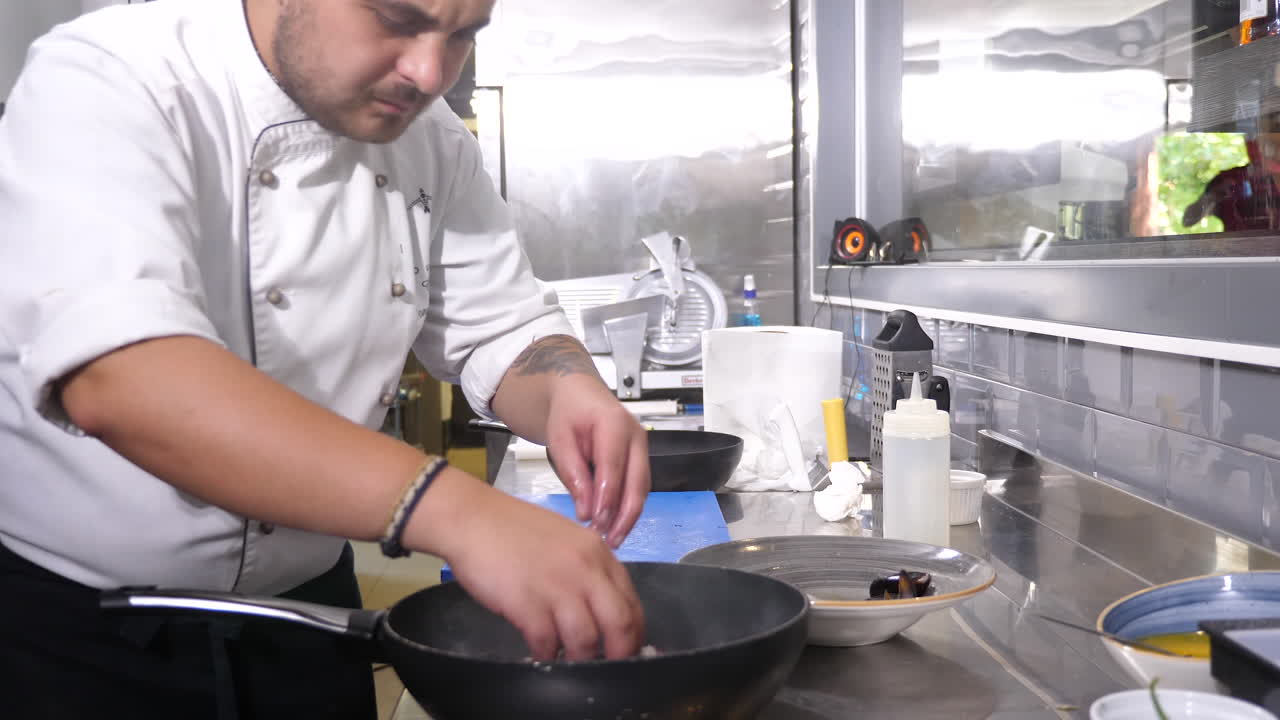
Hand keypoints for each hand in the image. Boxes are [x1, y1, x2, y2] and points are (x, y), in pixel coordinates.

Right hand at [429, 477, 645, 660]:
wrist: (473, 518)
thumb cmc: (515, 531)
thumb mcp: (567, 542)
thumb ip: (589, 572)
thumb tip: (602, 612)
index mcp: (600, 553)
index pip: (632, 603)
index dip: (633, 635)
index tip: (624, 651)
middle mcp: (586, 569)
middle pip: (619, 624)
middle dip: (618, 655)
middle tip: (606, 670)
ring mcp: (557, 586)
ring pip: (586, 640)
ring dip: (579, 660)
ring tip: (569, 663)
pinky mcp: (527, 603)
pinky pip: (547, 643)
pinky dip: (546, 655)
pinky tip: (541, 653)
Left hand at [543, 376, 649, 547]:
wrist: (579, 396)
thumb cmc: (568, 414)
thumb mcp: (560, 440)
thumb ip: (574, 473)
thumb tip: (586, 510)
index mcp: (614, 423)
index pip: (613, 467)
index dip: (606, 498)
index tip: (595, 522)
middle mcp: (636, 435)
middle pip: (638, 482)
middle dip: (624, 515)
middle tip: (610, 540)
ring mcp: (642, 447)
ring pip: (642, 488)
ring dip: (629, 516)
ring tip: (613, 539)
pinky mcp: (641, 459)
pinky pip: (639, 487)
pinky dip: (629, 508)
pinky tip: (616, 525)